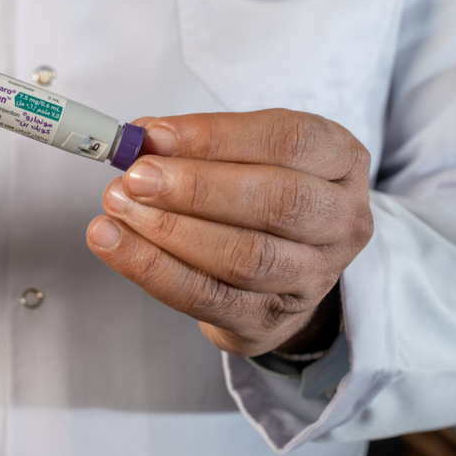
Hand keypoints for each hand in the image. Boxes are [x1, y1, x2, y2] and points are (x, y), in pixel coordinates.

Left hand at [86, 110, 372, 356]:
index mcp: (341, 162)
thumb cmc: (259, 193)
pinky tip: (115, 244)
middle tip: (134, 178)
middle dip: (195, 188)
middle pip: (277, 201)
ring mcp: (312, 278)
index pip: (288, 140)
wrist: (281, 271)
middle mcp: (340, 221)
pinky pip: (207, 298)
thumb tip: (142, 138)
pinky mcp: (268, 320)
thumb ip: (199, 143)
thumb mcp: (245, 153)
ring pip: (243, 257)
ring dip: (168, 230)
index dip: (217, 136)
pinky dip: (153, 269)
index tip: (155, 135)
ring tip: (117, 208)